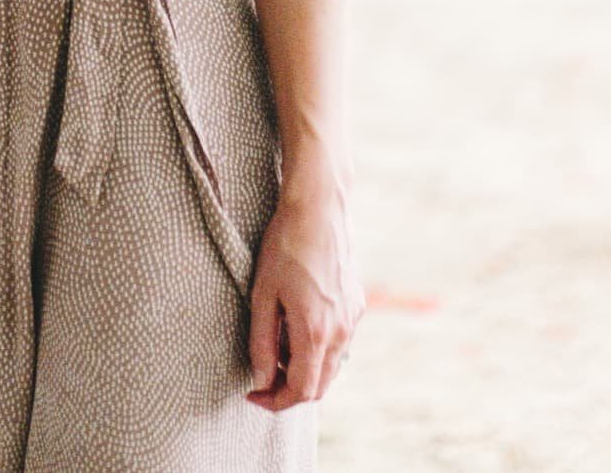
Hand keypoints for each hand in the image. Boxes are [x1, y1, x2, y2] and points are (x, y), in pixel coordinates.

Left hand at [245, 179, 362, 411]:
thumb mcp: (263, 294)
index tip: (253, 395)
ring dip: (304, 369)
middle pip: (319, 386)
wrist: (319, 209)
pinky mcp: (357, 306)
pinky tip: (296, 325)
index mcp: (315, 332)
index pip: (301, 391)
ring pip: (331, 366)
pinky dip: (318, 349)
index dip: (275, 401)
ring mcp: (353, 320)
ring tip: (276, 346)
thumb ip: (261, 343)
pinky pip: (339, 343)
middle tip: (262, 377)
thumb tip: (262, 381)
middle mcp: (341, 332)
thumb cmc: (285, 247)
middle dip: (289, 389)